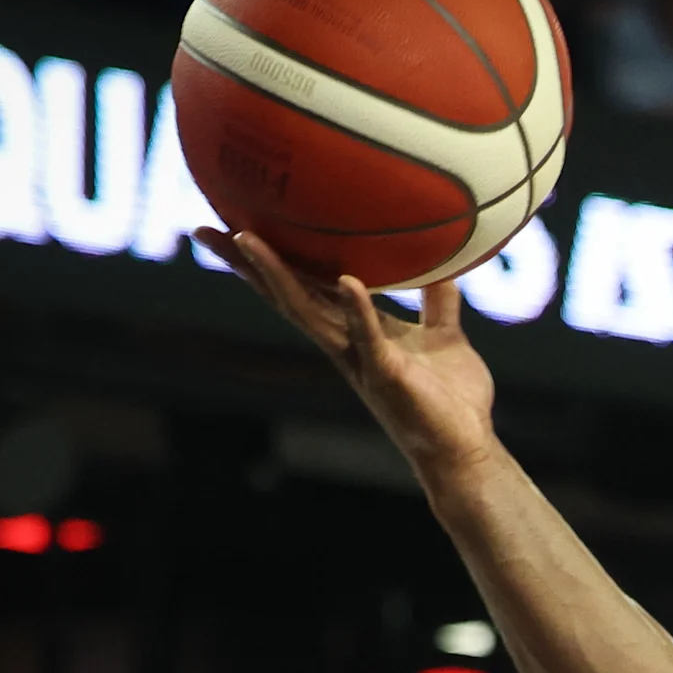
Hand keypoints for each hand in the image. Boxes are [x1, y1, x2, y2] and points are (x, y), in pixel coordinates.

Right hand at [200, 232, 501, 481]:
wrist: (465, 447)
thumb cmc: (450, 398)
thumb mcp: (444, 335)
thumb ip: (437, 301)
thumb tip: (447, 258)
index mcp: (355, 331)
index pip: (306, 286)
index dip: (274, 258)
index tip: (237, 224)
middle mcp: (345, 344)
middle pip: (287, 296)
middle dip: (247, 265)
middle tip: (207, 231)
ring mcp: (360, 360)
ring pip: (308, 313)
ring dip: (278, 277)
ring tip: (248, 241)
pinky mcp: (387, 374)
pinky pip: (368, 337)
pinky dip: (358, 309)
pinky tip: (346, 281)